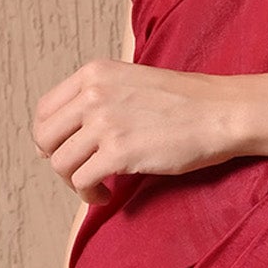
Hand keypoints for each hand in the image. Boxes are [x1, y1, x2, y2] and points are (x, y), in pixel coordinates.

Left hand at [33, 60, 249, 198]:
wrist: (223, 112)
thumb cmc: (187, 101)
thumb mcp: (133, 81)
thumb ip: (101, 96)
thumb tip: (71, 131)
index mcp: (94, 73)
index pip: (45, 109)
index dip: (49, 137)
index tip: (65, 150)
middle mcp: (93, 94)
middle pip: (45, 138)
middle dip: (57, 160)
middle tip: (79, 172)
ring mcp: (105, 123)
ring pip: (60, 163)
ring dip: (75, 182)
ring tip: (98, 187)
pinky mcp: (119, 153)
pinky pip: (82, 181)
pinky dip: (90, 194)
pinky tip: (108, 194)